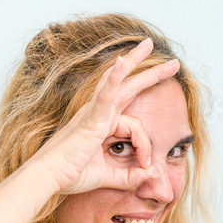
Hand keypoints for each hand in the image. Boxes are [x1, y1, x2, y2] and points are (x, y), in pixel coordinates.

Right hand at [28, 37, 180, 194]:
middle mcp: (98, 113)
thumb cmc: (70, 176)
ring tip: (150, 44)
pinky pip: (105, 94)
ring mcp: (94, 113)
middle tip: (173, 62)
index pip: (136, 127)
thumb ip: (129, 177)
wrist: (49, 178)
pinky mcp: (91, 119)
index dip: (146, 147)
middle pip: (128, 86)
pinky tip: (122, 61)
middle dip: (151, 72)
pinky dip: (114, 77)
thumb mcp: (108, 177)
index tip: (146, 166)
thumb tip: (151, 173)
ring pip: (120, 82)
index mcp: (102, 125)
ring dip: (136, 62)